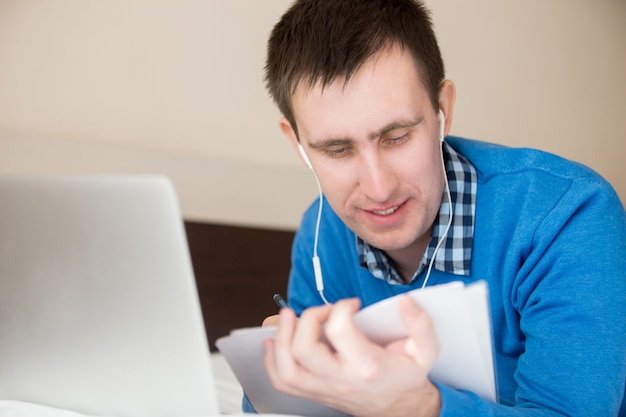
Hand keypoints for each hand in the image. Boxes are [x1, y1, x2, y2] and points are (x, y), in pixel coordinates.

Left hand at [262, 295, 441, 416]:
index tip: (351, 305)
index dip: (340, 308)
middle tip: (323, 310)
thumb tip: (406, 301)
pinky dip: (271, 360)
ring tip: (288, 317)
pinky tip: (274, 341)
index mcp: (367, 366)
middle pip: (304, 349)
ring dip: (281, 338)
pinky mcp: (315, 392)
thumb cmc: (407, 376)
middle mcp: (341, 380)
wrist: (401, 408)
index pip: (338, 332)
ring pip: (287, 369)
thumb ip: (420, 324)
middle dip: (307, 319)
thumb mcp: (425, 350)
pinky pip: (283, 381)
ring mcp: (324, 388)